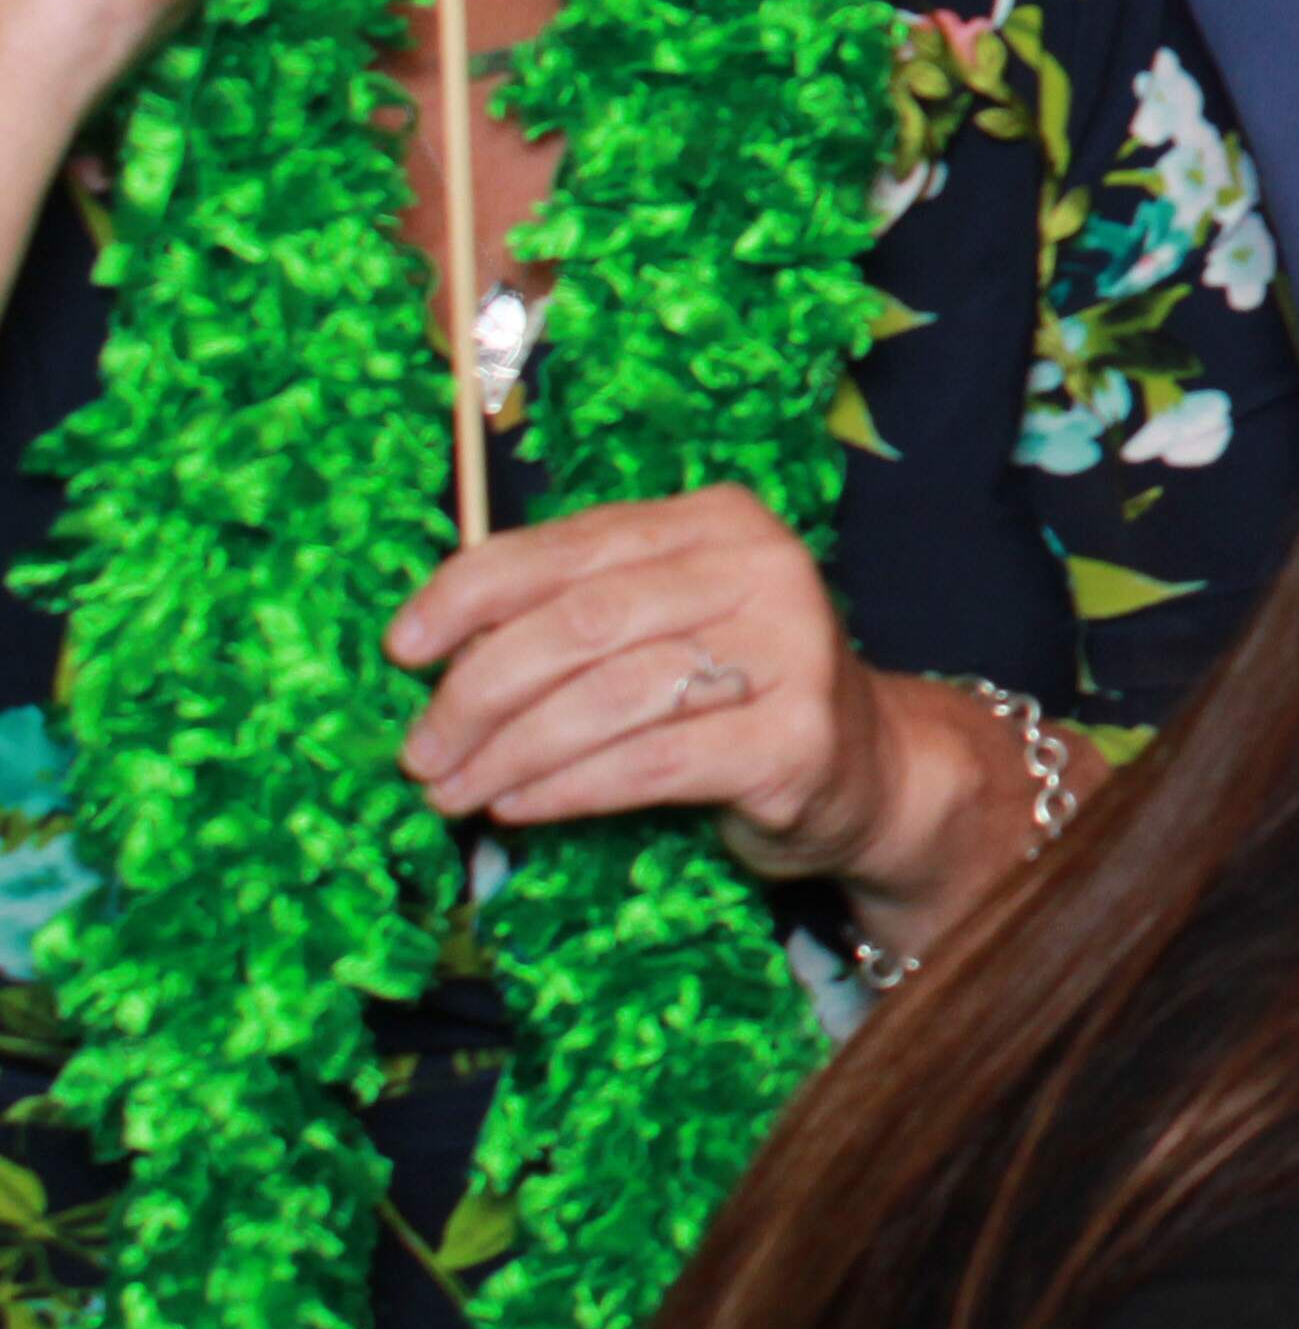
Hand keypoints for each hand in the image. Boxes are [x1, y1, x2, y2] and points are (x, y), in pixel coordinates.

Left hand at [385, 487, 1036, 943]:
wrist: (866, 767)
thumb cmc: (732, 690)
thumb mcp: (661, 623)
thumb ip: (574, 613)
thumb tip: (433, 648)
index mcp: (718, 520)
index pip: (567, 547)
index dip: (467, 595)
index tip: (403, 649)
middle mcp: (764, 571)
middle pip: (582, 623)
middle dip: (478, 691)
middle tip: (421, 749)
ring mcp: (791, 653)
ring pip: (609, 697)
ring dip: (509, 752)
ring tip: (454, 791)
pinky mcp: (795, 739)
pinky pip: (651, 764)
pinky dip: (567, 788)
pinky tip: (519, 807)